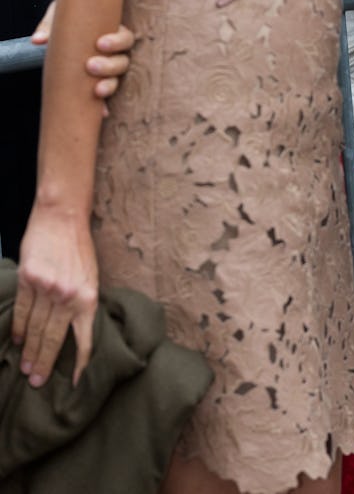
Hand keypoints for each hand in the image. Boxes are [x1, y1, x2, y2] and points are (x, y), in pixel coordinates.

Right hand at [13, 202, 97, 387]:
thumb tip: (74, 331)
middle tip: (36, 381)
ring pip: (35, 328)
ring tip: (25, 367)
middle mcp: (68, 295)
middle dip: (44, 363)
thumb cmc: (79, 247)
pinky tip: (15, 340)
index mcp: (89, 297)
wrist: (64, 215)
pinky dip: (17, 328)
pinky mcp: (29, 279)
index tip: (74, 384)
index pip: (84, 340)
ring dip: (28, 350)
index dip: (79, 365)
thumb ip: (82, 302)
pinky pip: (22, 310)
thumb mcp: (91, 276)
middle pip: (53, 338)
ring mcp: (47, 288)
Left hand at [32, 2, 133, 102]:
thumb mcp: (58, 17)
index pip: (125, 38)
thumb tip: (38, 41)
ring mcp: (108, 72)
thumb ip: (50, 26)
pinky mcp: (99, 85)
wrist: (61, 31)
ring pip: (116, 80)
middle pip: (122, 62)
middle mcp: (114, 54)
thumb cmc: (65, 20)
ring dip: (108, 85)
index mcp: (112, 33)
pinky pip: (106, 98)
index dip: (116, 42)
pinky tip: (102, 112)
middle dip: (108, 66)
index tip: (99, 44)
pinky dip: (104, 106)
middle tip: (90, 65)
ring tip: (96, 90)